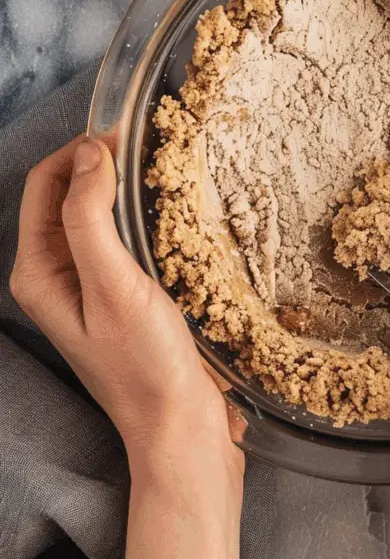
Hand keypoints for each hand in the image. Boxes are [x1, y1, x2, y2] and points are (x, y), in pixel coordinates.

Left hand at [10, 136, 243, 477]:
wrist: (180, 425)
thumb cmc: (145, 365)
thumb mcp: (116, 286)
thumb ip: (92, 218)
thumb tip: (91, 154)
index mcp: (39, 273)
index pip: (45, 185)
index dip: (80, 152)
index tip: (126, 133)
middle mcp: (56, 276)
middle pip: (67, 197)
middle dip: (101, 166)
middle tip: (149, 146)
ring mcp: (88, 287)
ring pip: (97, 216)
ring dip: (123, 190)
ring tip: (161, 171)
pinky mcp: (119, 296)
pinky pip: (121, 240)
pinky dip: (140, 218)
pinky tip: (170, 214)